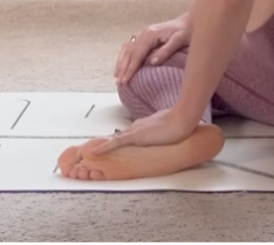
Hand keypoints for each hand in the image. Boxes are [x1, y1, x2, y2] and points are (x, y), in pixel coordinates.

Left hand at [77, 107, 200, 157]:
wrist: (183, 118)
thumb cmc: (182, 121)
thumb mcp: (172, 126)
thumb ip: (167, 129)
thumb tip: (169, 134)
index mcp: (146, 124)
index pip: (131, 131)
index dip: (122, 137)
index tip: (114, 141)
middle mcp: (138, 125)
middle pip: (120, 135)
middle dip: (108, 143)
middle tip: (96, 150)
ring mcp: (136, 130)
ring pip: (115, 139)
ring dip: (103, 146)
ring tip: (89, 153)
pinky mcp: (135, 136)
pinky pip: (115, 143)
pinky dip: (103, 147)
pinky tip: (93, 152)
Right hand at [114, 14, 190, 83]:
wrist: (191, 21)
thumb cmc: (187, 31)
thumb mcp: (179, 40)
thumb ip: (166, 51)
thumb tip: (152, 62)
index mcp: (150, 34)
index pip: (137, 55)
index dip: (130, 69)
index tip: (125, 81)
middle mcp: (143, 33)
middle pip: (129, 53)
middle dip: (122, 68)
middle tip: (119, 83)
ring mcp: (143, 34)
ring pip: (127, 49)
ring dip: (121, 63)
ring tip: (117, 77)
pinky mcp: (145, 36)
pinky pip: (130, 46)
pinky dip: (124, 56)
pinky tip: (122, 64)